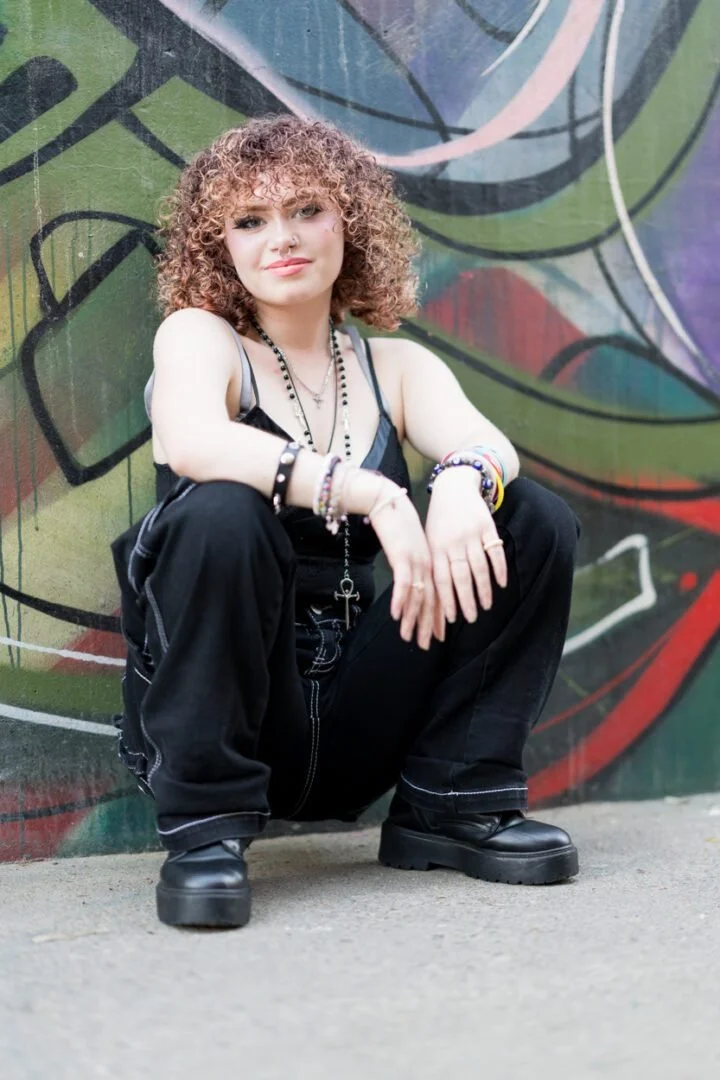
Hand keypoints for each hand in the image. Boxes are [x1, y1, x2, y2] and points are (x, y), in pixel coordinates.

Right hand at [366, 485, 437, 649]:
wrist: (388, 500)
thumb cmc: (397, 522)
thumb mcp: (408, 547)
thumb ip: (410, 565)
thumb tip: (408, 583)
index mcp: (431, 563)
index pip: (436, 595)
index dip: (436, 617)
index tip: (437, 635)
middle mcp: (427, 565)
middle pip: (430, 600)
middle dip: (427, 624)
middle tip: (426, 644)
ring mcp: (416, 561)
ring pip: (418, 596)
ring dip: (413, 619)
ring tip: (409, 637)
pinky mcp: (403, 556)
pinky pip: (403, 583)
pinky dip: (399, 600)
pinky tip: (396, 615)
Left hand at [425, 467, 506, 623]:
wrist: (453, 487)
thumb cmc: (439, 520)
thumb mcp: (430, 540)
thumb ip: (434, 564)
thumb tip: (431, 595)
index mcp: (437, 548)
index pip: (441, 579)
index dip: (446, 600)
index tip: (451, 619)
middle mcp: (453, 542)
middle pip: (461, 577)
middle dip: (466, 600)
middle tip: (471, 619)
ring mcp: (471, 534)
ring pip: (479, 567)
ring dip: (483, 589)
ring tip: (486, 606)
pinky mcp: (487, 526)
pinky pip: (494, 551)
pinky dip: (499, 569)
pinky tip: (502, 584)